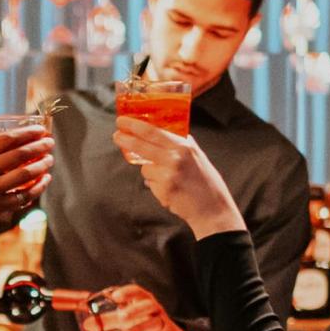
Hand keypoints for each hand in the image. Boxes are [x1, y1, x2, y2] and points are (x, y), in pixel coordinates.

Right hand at [0, 126, 52, 246]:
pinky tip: (44, 181)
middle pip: (19, 154)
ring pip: (25, 175)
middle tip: (49, 143)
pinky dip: (36, 188)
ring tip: (49, 160)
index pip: (6, 139)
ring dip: (42, 166)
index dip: (26, 133)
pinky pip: (22, 196)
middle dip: (39, 147)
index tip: (39, 129)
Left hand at [98, 284, 186, 330]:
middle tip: (114, 318)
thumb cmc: (141, 321)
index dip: (126, 293)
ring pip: (148, 326)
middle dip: (127, 314)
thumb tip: (86, 321)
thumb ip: (109, 317)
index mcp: (143, 299)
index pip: (137, 291)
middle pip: (142, 308)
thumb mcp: (128, 315)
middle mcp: (153, 308)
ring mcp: (160, 323)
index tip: (114, 297)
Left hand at [112, 120, 244, 237]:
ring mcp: (168, 175)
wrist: (213, 209)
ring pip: (145, 168)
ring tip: (170, 178)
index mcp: (184, 146)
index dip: (134, 125)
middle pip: (142, 145)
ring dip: (150, 171)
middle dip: (126, 139)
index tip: (122, 121)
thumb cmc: (206, 182)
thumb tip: (160, 132)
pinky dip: (156, 185)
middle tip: (116, 135)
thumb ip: (180, 143)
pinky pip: (150, 183)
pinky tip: (171, 189)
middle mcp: (175, 158)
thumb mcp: (197, 156)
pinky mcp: (164, 190)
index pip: (154, 131)